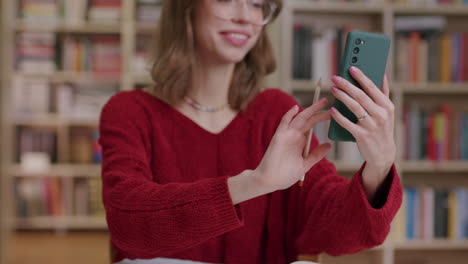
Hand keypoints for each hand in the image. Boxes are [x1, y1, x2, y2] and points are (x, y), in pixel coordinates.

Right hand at [254, 99, 330, 191]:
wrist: (269, 182)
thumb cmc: (285, 175)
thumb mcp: (305, 164)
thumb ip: (316, 155)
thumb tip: (329, 145)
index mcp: (299, 141)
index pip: (312, 125)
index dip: (321, 118)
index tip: (333, 113)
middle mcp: (293, 136)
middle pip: (308, 120)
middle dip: (319, 111)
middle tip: (330, 102)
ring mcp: (286, 136)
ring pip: (300, 119)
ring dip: (310, 110)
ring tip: (322, 102)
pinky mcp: (279, 138)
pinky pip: (283, 124)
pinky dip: (288, 115)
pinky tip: (295, 108)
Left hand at [330, 67, 395, 195]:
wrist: (383, 153)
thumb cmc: (382, 128)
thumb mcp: (387, 111)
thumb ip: (384, 93)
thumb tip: (383, 74)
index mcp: (387, 106)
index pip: (372, 88)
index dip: (361, 77)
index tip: (351, 68)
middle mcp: (380, 115)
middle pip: (361, 96)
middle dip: (347, 85)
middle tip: (335, 77)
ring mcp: (371, 126)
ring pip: (354, 107)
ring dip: (342, 97)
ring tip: (333, 89)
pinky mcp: (362, 136)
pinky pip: (348, 124)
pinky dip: (339, 116)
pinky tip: (332, 110)